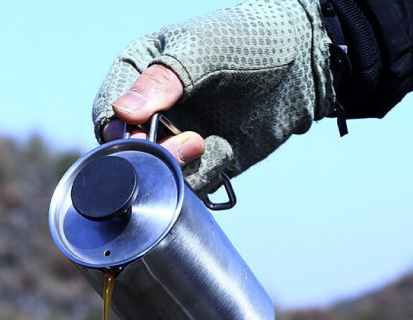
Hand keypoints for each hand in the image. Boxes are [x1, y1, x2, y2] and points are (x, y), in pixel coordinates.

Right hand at [92, 0, 336, 193]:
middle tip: (189, 141)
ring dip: (179, 168)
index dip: (119, 130)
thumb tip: (123, 113)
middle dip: (151, 155)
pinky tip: (224, 151)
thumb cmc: (250, 41)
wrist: (303, 66)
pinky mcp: (202, 163)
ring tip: (208, 143)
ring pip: (156, 174)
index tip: (142, 132)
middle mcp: (150, 111)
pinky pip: (188, 185)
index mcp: (138, 72)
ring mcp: (175, 139)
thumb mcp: (205, 49)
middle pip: (127, 152)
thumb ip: (163, 79)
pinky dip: (203, 176)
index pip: (108, 113)